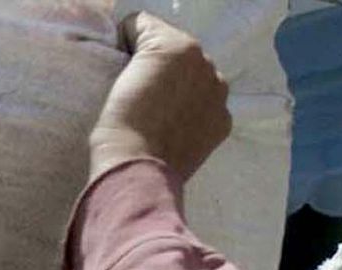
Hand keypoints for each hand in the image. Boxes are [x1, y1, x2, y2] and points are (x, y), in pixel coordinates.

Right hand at [88, 12, 231, 183]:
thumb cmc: (119, 123)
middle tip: (141, 95)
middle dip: (160, 66)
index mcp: (179, 45)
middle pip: (175, 51)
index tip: (121, 69)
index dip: (127, 46)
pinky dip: (193, 113)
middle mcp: (207, 63)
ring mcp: (219, 94)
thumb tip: (139, 52)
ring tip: (159, 114)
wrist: (137, 169)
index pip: (144, 27)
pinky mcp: (223, 122)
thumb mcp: (119, 71)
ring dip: (180, 88)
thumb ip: (137, 50)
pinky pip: (207, 106)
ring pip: (195, 78)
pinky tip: (175, 129)